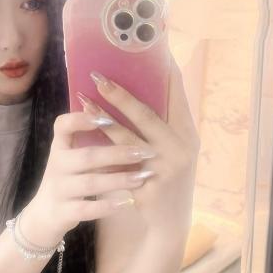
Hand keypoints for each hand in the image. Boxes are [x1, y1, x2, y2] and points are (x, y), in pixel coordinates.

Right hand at [26, 110, 163, 243]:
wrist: (43, 215)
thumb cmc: (67, 179)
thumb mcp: (70, 158)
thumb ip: (88, 140)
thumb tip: (116, 116)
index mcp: (60, 147)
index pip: (62, 125)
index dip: (80, 120)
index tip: (105, 118)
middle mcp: (57, 166)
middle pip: (87, 156)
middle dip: (117, 154)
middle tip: (143, 153)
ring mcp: (59, 189)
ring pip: (90, 183)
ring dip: (118, 180)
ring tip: (142, 178)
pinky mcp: (63, 212)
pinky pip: (86, 209)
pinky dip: (107, 206)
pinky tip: (127, 201)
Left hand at [81, 59, 199, 234]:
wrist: (170, 223)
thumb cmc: (167, 178)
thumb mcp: (173, 150)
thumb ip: (162, 125)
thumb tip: (137, 87)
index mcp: (188, 135)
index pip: (178, 96)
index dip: (165, 71)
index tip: (151, 49)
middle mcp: (181, 149)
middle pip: (147, 115)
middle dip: (121, 94)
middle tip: (98, 76)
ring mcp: (165, 169)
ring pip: (129, 138)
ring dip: (103, 118)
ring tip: (83, 100)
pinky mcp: (148, 187)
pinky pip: (118, 163)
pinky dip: (101, 147)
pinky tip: (84, 135)